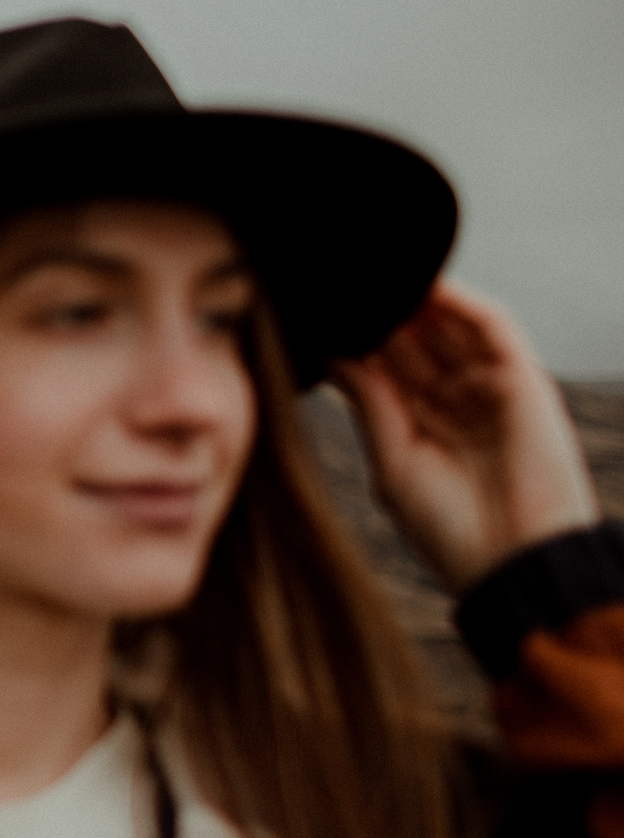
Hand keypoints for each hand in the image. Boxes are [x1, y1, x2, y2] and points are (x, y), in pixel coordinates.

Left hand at [329, 281, 598, 592]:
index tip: (313, 310)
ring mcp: (488, 384)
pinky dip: (460, 302)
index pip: (379, 363)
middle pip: (410, 337)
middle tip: (337, 281)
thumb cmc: (451, 531)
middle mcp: (453, 397)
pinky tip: (425, 285)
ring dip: (414, 296)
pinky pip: (492, 327)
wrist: (513, 565)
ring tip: (373, 272)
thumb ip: (370, 404)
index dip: (350, 335)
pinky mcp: (523, 378)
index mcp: (417, 420)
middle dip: (377, 309)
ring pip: (447, 325)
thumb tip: (334, 356)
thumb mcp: (393, 463)